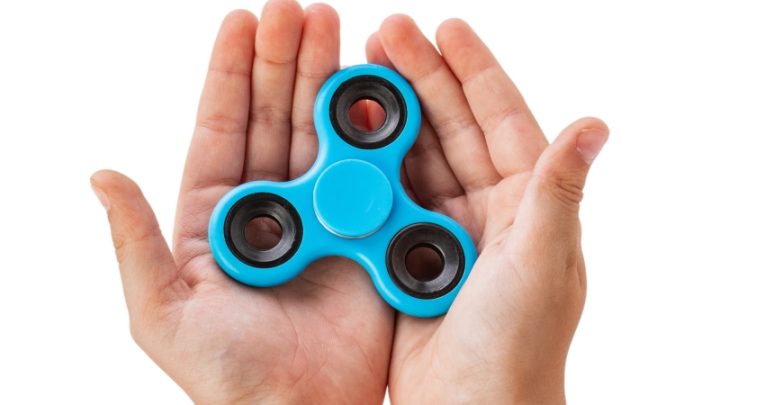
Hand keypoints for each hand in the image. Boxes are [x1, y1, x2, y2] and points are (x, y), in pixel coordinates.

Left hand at [91, 2, 393, 402]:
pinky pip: (371, 172)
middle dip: (284, 61)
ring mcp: (324, 216)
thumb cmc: (227, 375)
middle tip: (297, 10)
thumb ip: (134, 241)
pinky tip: (374, 87)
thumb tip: (100, 176)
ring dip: (328, 80)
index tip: (241, 22)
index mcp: (218, 217)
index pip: (222, 129)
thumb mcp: (161, 310)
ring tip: (333, 26)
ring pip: (323, 134)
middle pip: (275, 118)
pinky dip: (374, 129)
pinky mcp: (367, 232)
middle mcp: (273, 208)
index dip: (230, 75)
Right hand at [366, 16, 607, 403]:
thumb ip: (558, 192)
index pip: (504, 120)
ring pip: (417, 154)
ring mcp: (444, 229)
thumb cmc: (516, 350)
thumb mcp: (541, 264)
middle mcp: (490, 211)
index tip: (447, 28)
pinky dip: (368, 163)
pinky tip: (346, 135)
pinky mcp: (405, 252)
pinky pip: (387, 193)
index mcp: (529, 205)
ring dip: (393, 114)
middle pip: (454, 127)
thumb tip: (594, 125)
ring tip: (360, 71)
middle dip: (423, 78)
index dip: (476, 71)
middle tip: (386, 35)